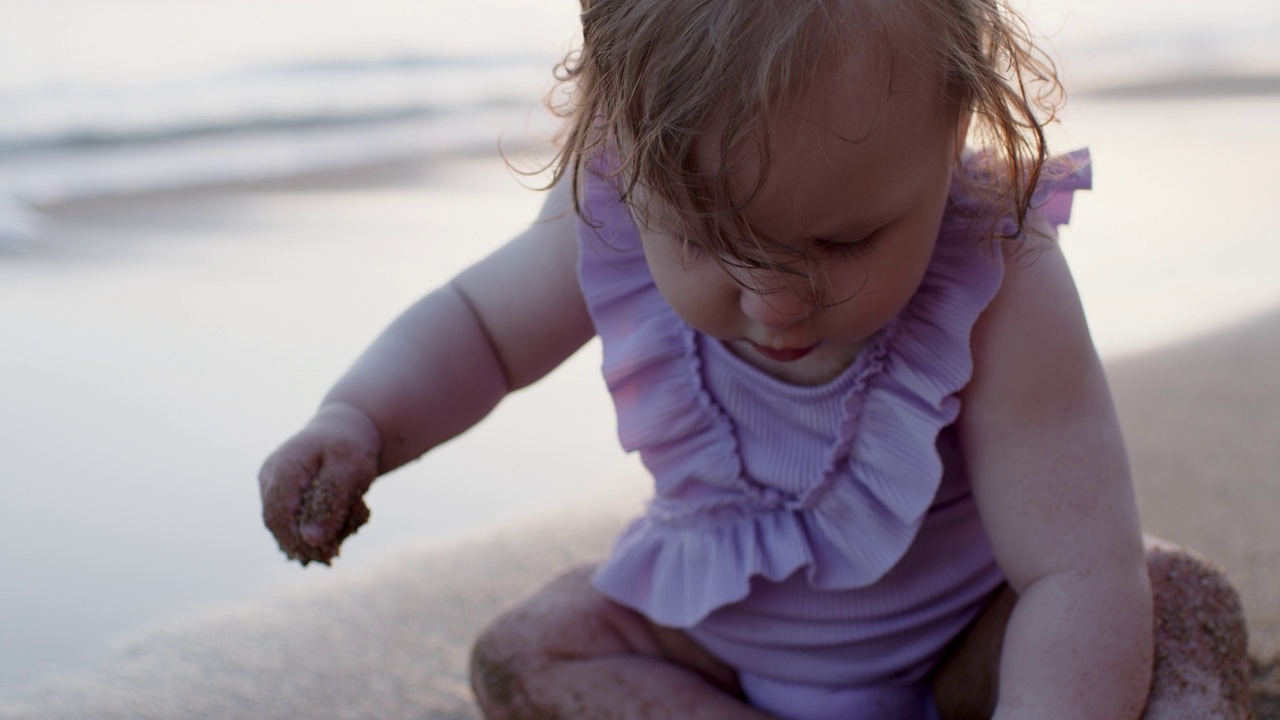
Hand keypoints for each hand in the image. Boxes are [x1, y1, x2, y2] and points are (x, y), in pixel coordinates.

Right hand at [259, 403, 380, 565]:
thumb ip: (330, 503)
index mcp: (283, 468)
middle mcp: (269, 478)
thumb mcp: (350, 471)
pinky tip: (335, 523)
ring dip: (314, 535)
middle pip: (279, 525)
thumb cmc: (351, 447)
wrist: (346, 430)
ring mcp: (270, 486)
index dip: (298, 541)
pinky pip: (291, 522)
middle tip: (336, 551)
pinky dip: (313, 528)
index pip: (279, 517)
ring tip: (341, 524)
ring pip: (285, 527)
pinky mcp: (279, 495)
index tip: (328, 552)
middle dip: (308, 543)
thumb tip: (311, 540)